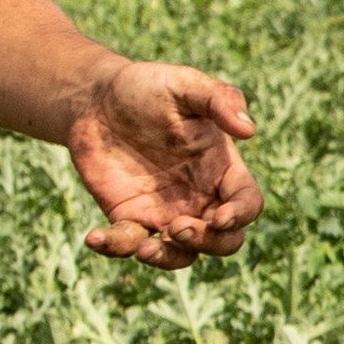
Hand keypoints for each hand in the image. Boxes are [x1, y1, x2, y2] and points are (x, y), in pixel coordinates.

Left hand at [64, 59, 265, 264]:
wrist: (97, 100)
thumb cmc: (148, 88)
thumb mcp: (186, 84)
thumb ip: (219, 99)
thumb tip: (249, 129)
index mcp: (221, 168)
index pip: (247, 203)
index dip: (240, 216)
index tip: (219, 217)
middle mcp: (199, 197)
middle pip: (223, 241)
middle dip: (207, 243)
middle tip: (177, 226)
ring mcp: (165, 212)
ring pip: (181, 255)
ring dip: (167, 258)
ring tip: (143, 247)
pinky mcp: (129, 217)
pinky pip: (128, 244)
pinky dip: (114, 247)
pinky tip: (94, 237)